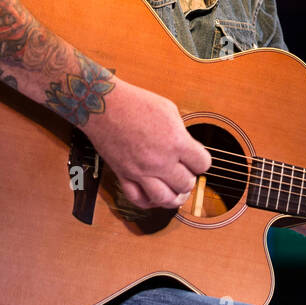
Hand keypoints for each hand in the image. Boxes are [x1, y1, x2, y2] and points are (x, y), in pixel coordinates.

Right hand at [79, 78, 211, 209]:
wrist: (103, 105)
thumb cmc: (134, 102)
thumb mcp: (169, 110)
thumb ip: (181, 133)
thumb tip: (187, 148)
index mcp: (176, 142)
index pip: (202, 164)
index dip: (201, 161)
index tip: (196, 158)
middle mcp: (160, 161)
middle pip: (186, 184)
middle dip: (189, 178)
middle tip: (185, 171)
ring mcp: (140, 171)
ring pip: (165, 199)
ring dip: (174, 196)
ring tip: (175, 189)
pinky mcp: (123, 175)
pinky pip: (138, 200)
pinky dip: (149, 202)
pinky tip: (154, 195)